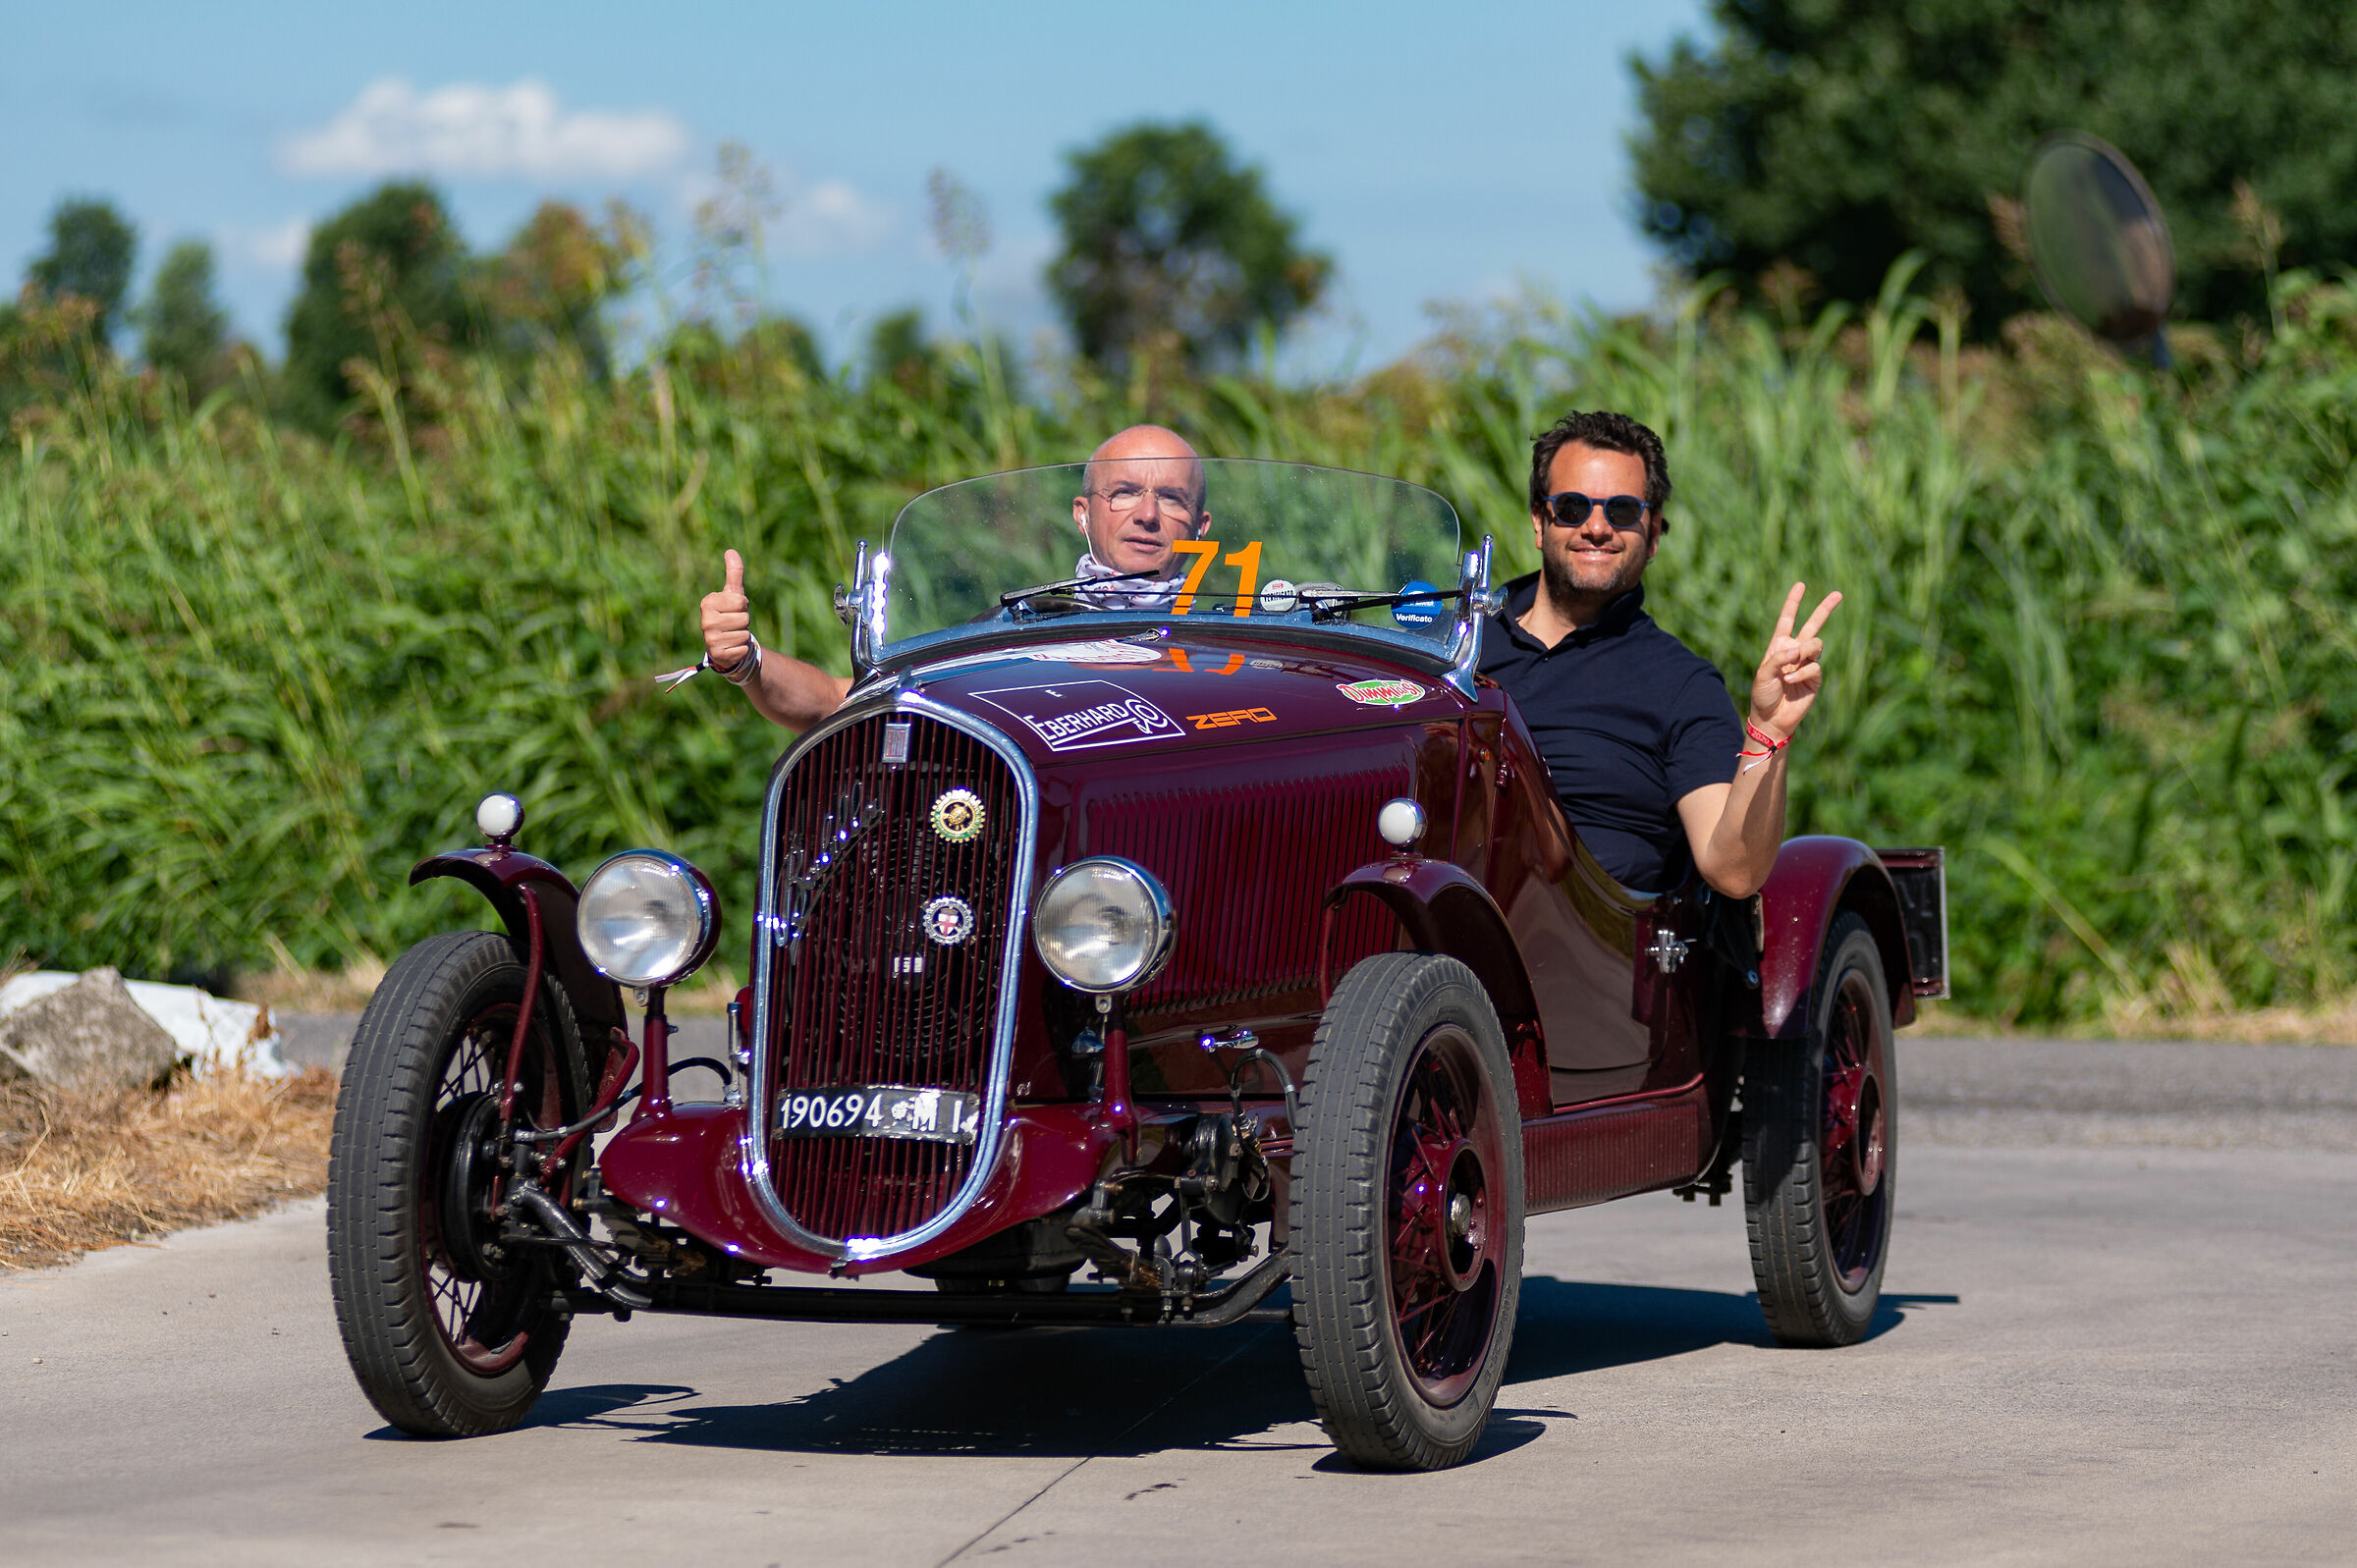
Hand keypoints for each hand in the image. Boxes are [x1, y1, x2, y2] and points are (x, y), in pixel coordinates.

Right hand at [700, 549, 752, 672]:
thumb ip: (734, 573)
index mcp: (708, 603)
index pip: (741, 602)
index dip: (743, 606)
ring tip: (732, 635)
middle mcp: (705, 621)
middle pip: (744, 618)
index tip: (733, 609)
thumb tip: (731, 551)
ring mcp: (710, 639)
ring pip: (744, 634)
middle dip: (744, 622)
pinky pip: (742, 649)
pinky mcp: (718, 654)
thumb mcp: (733, 594)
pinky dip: (742, 649)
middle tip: (733, 624)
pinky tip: (732, 647)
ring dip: (743, 636)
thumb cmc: (730, 615)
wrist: (725, 644)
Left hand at [1748, 582, 1840, 740]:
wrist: (1771, 718)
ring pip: (1816, 644)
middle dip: (1825, 609)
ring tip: (1791, 667)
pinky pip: (1815, 666)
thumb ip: (1777, 658)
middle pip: (1813, 625)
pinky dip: (1803, 673)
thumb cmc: (1762, 694)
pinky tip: (1791, 681)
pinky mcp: (1815, 678)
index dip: (1793, 602)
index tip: (1801, 585)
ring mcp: (1806, 664)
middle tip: (1838, 594)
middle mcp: (1795, 651)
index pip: (1787, 619)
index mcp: (1779, 646)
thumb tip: (1798, 649)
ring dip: (1805, 652)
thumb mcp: (1762, 674)